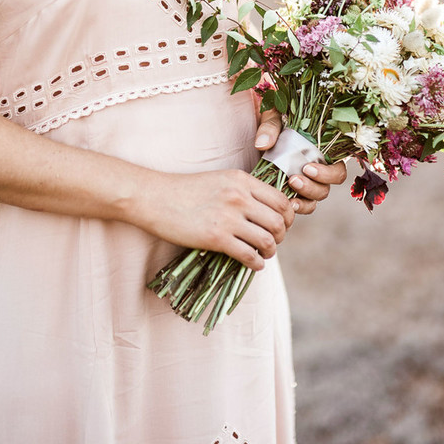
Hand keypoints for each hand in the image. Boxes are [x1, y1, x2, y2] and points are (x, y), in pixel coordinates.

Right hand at [135, 167, 295, 271]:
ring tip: (263, 253)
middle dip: (281, 236)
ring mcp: (228, 217)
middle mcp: (239, 197)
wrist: (155, 197)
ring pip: (268, 240)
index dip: (288, 217)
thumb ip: (243, 191)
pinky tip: (253, 264)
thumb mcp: (219, 180)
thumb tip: (266, 211)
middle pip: (280, 221)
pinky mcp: (216, 238)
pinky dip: (256, 263)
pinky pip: (249, 255)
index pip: (281, 200)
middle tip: (272, 241)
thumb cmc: (185, 190)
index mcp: (242, 180)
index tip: (282, 225)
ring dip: (270, 251)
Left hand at [254, 109, 346, 213]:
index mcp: (324, 152)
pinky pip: (304, 205)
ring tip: (288, 187)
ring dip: (305, 196)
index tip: (307, 168)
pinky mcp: (296, 191)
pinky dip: (298, 206)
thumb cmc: (275, 122)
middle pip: (327, 188)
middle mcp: (320, 169)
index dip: (328, 173)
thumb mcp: (274, 118)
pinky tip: (287, 203)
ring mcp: (308, 182)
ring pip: (317, 197)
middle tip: (294, 179)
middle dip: (313, 186)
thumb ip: (270, 127)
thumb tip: (262, 144)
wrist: (261, 132)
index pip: (338, 170)